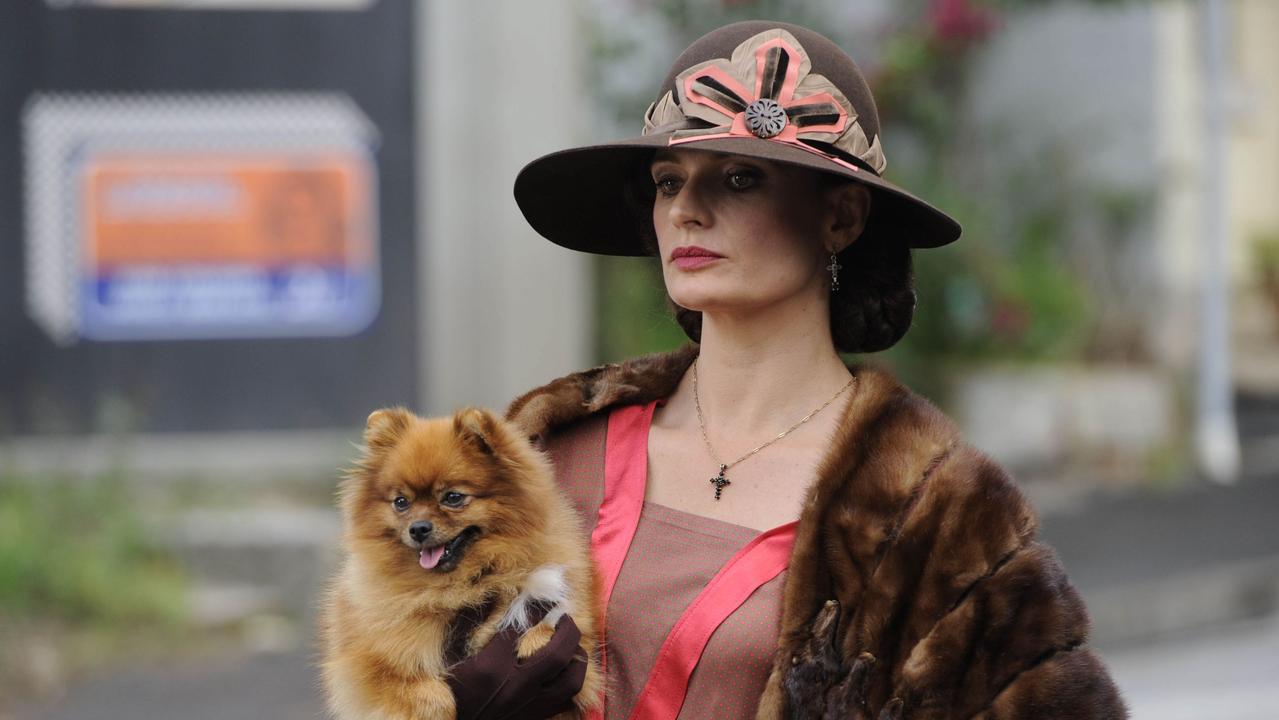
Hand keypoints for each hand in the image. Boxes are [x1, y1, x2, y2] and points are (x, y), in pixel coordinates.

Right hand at [447, 614, 587, 719]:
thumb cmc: (452, 690)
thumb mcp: (453, 657)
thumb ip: (474, 628)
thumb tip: (499, 600)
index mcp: (491, 667)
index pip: (519, 629)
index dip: (532, 609)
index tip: (538, 598)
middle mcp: (515, 686)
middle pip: (557, 654)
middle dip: (567, 630)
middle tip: (564, 616)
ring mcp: (528, 705)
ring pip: (570, 681)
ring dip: (577, 659)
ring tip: (572, 645)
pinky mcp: (534, 718)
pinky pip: (565, 702)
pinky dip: (570, 683)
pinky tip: (565, 672)